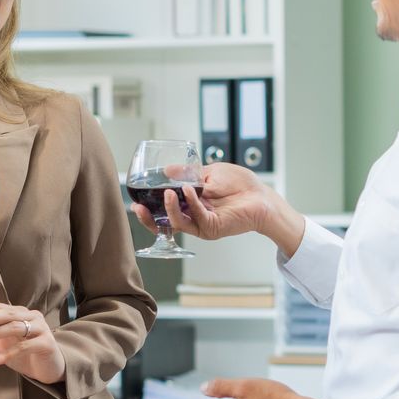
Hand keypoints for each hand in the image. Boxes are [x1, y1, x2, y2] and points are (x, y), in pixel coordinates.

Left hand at [0, 302, 64, 385]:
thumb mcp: (1, 342)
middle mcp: (33, 317)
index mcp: (21, 313)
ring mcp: (41, 329)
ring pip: (16, 327)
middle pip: (9, 313)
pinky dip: (7, 354)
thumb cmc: (25, 353)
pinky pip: (24, 347)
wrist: (47, 368)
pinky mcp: (46, 343)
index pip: (0, 306)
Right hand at [134, 163, 305, 256]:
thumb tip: (166, 170)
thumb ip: (188, 173)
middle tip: (139, 206)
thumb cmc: (240, 185)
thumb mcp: (209, 173)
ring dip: (169, 208)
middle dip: (149, 217)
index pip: (164, 210)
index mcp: (189, 204)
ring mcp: (201, 224)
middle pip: (164, 223)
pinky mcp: (212, 228)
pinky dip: (190, 203)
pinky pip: (196, 217)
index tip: (136, 200)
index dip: (149, 208)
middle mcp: (192, 217)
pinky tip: (187, 190)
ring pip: (177, 222)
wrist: (262, 196)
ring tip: (167, 193)